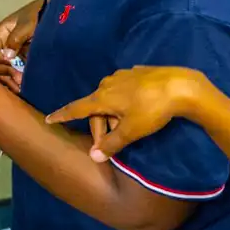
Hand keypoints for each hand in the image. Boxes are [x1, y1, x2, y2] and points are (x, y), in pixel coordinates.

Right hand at [0, 0, 39, 93]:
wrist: (54, 15)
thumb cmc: (39, 15)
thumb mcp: (27, 24)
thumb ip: (16, 39)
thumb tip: (7, 57)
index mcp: (0, 35)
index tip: (11, 64)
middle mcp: (2, 47)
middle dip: (5, 73)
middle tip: (19, 79)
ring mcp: (11, 56)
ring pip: (2, 74)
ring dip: (10, 81)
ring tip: (21, 86)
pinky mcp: (20, 63)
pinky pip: (13, 76)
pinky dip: (16, 82)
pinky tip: (23, 87)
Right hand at [44, 66, 206, 162]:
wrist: (180, 86)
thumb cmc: (152, 110)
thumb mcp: (131, 131)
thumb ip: (111, 144)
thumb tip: (93, 156)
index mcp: (102, 97)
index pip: (76, 108)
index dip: (62, 115)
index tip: (49, 118)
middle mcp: (107, 83)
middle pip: (96, 108)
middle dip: (101, 126)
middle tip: (112, 143)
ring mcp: (123, 76)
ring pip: (110, 99)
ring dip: (114, 115)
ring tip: (129, 128)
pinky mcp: (137, 73)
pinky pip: (124, 90)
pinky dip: (125, 103)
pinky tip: (139, 109)